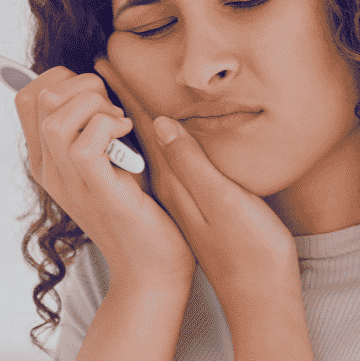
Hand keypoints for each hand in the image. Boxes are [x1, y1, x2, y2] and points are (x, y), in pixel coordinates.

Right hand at [15, 66, 193, 285]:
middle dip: (83, 85)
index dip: (60, 76)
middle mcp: (49, 169)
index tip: (95, 93)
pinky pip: (84, 143)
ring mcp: (68, 181)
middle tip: (113, 110)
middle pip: (39, 96)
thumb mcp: (109, 158)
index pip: (26, 96)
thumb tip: (97, 77)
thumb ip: (94, 125)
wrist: (150, 264)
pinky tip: (127, 136)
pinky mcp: (95, 191)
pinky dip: (109, 126)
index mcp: (46, 158)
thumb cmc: (138, 207)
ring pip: (56, 117)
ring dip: (95, 105)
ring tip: (119, 124)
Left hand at [93, 59, 299, 285]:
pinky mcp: (196, 207)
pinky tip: (160, 131)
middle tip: (101, 64)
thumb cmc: (250, 252)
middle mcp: (173, 186)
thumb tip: (161, 124)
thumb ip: (192, 163)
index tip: (100, 60)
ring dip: (134, 114)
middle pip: (141, 131)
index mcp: (174, 181)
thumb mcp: (223, 203)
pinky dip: (157, 138)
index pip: (142, 125)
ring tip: (119, 88)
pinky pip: (167, 162)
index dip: (123, 91)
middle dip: (119, 96)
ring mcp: (183, 197)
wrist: (259, 299)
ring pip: (152, 145)